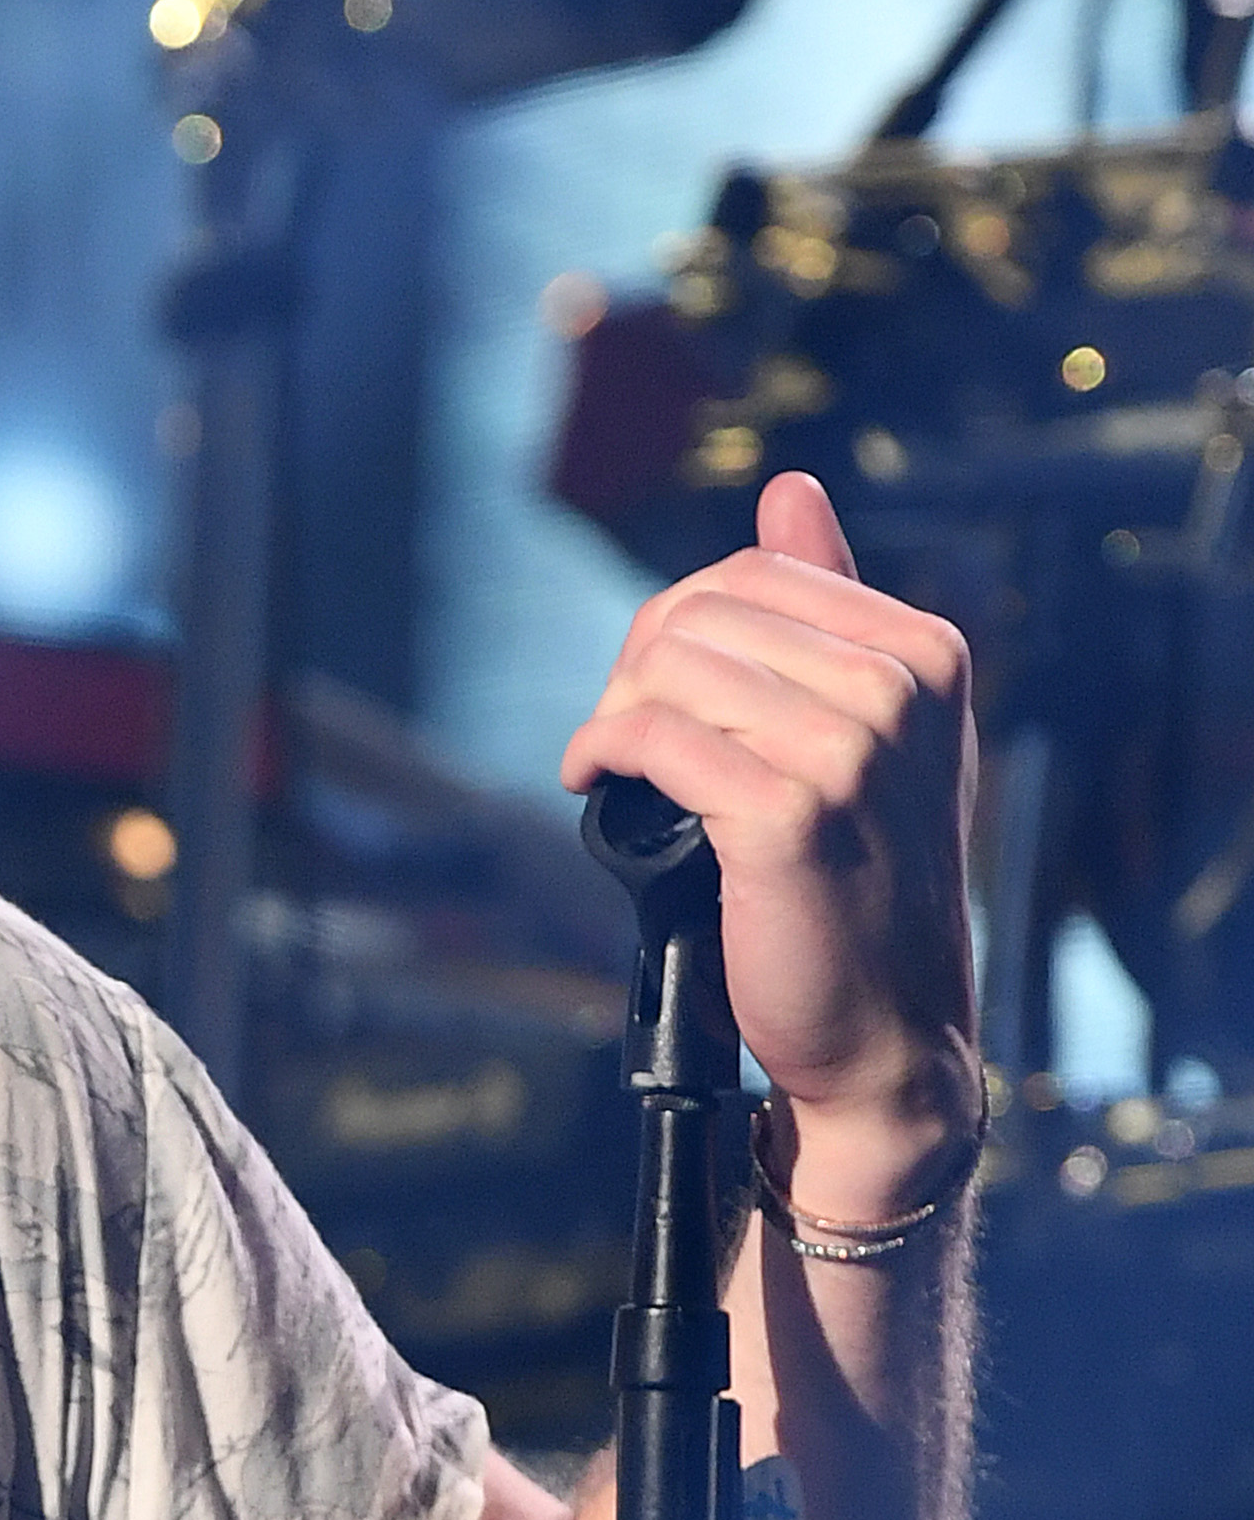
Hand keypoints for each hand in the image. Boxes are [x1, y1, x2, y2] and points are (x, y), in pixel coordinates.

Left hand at [559, 473, 980, 1200]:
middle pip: (703, 613)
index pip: (754, 573)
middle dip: (634, 667)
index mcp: (925, 652)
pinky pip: (654, 740)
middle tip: (618, 735)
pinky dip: (601, 755)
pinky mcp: (789, 815)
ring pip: (670, 670)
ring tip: (610, 764)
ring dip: (613, 716)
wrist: (887, 1029)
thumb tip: (790, 490)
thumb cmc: (862, 884)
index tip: (650, 688)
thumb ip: (831, 610)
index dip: (675, 625)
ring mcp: (852, 750)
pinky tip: (594, 784)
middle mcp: (900, 688)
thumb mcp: (869, 732)